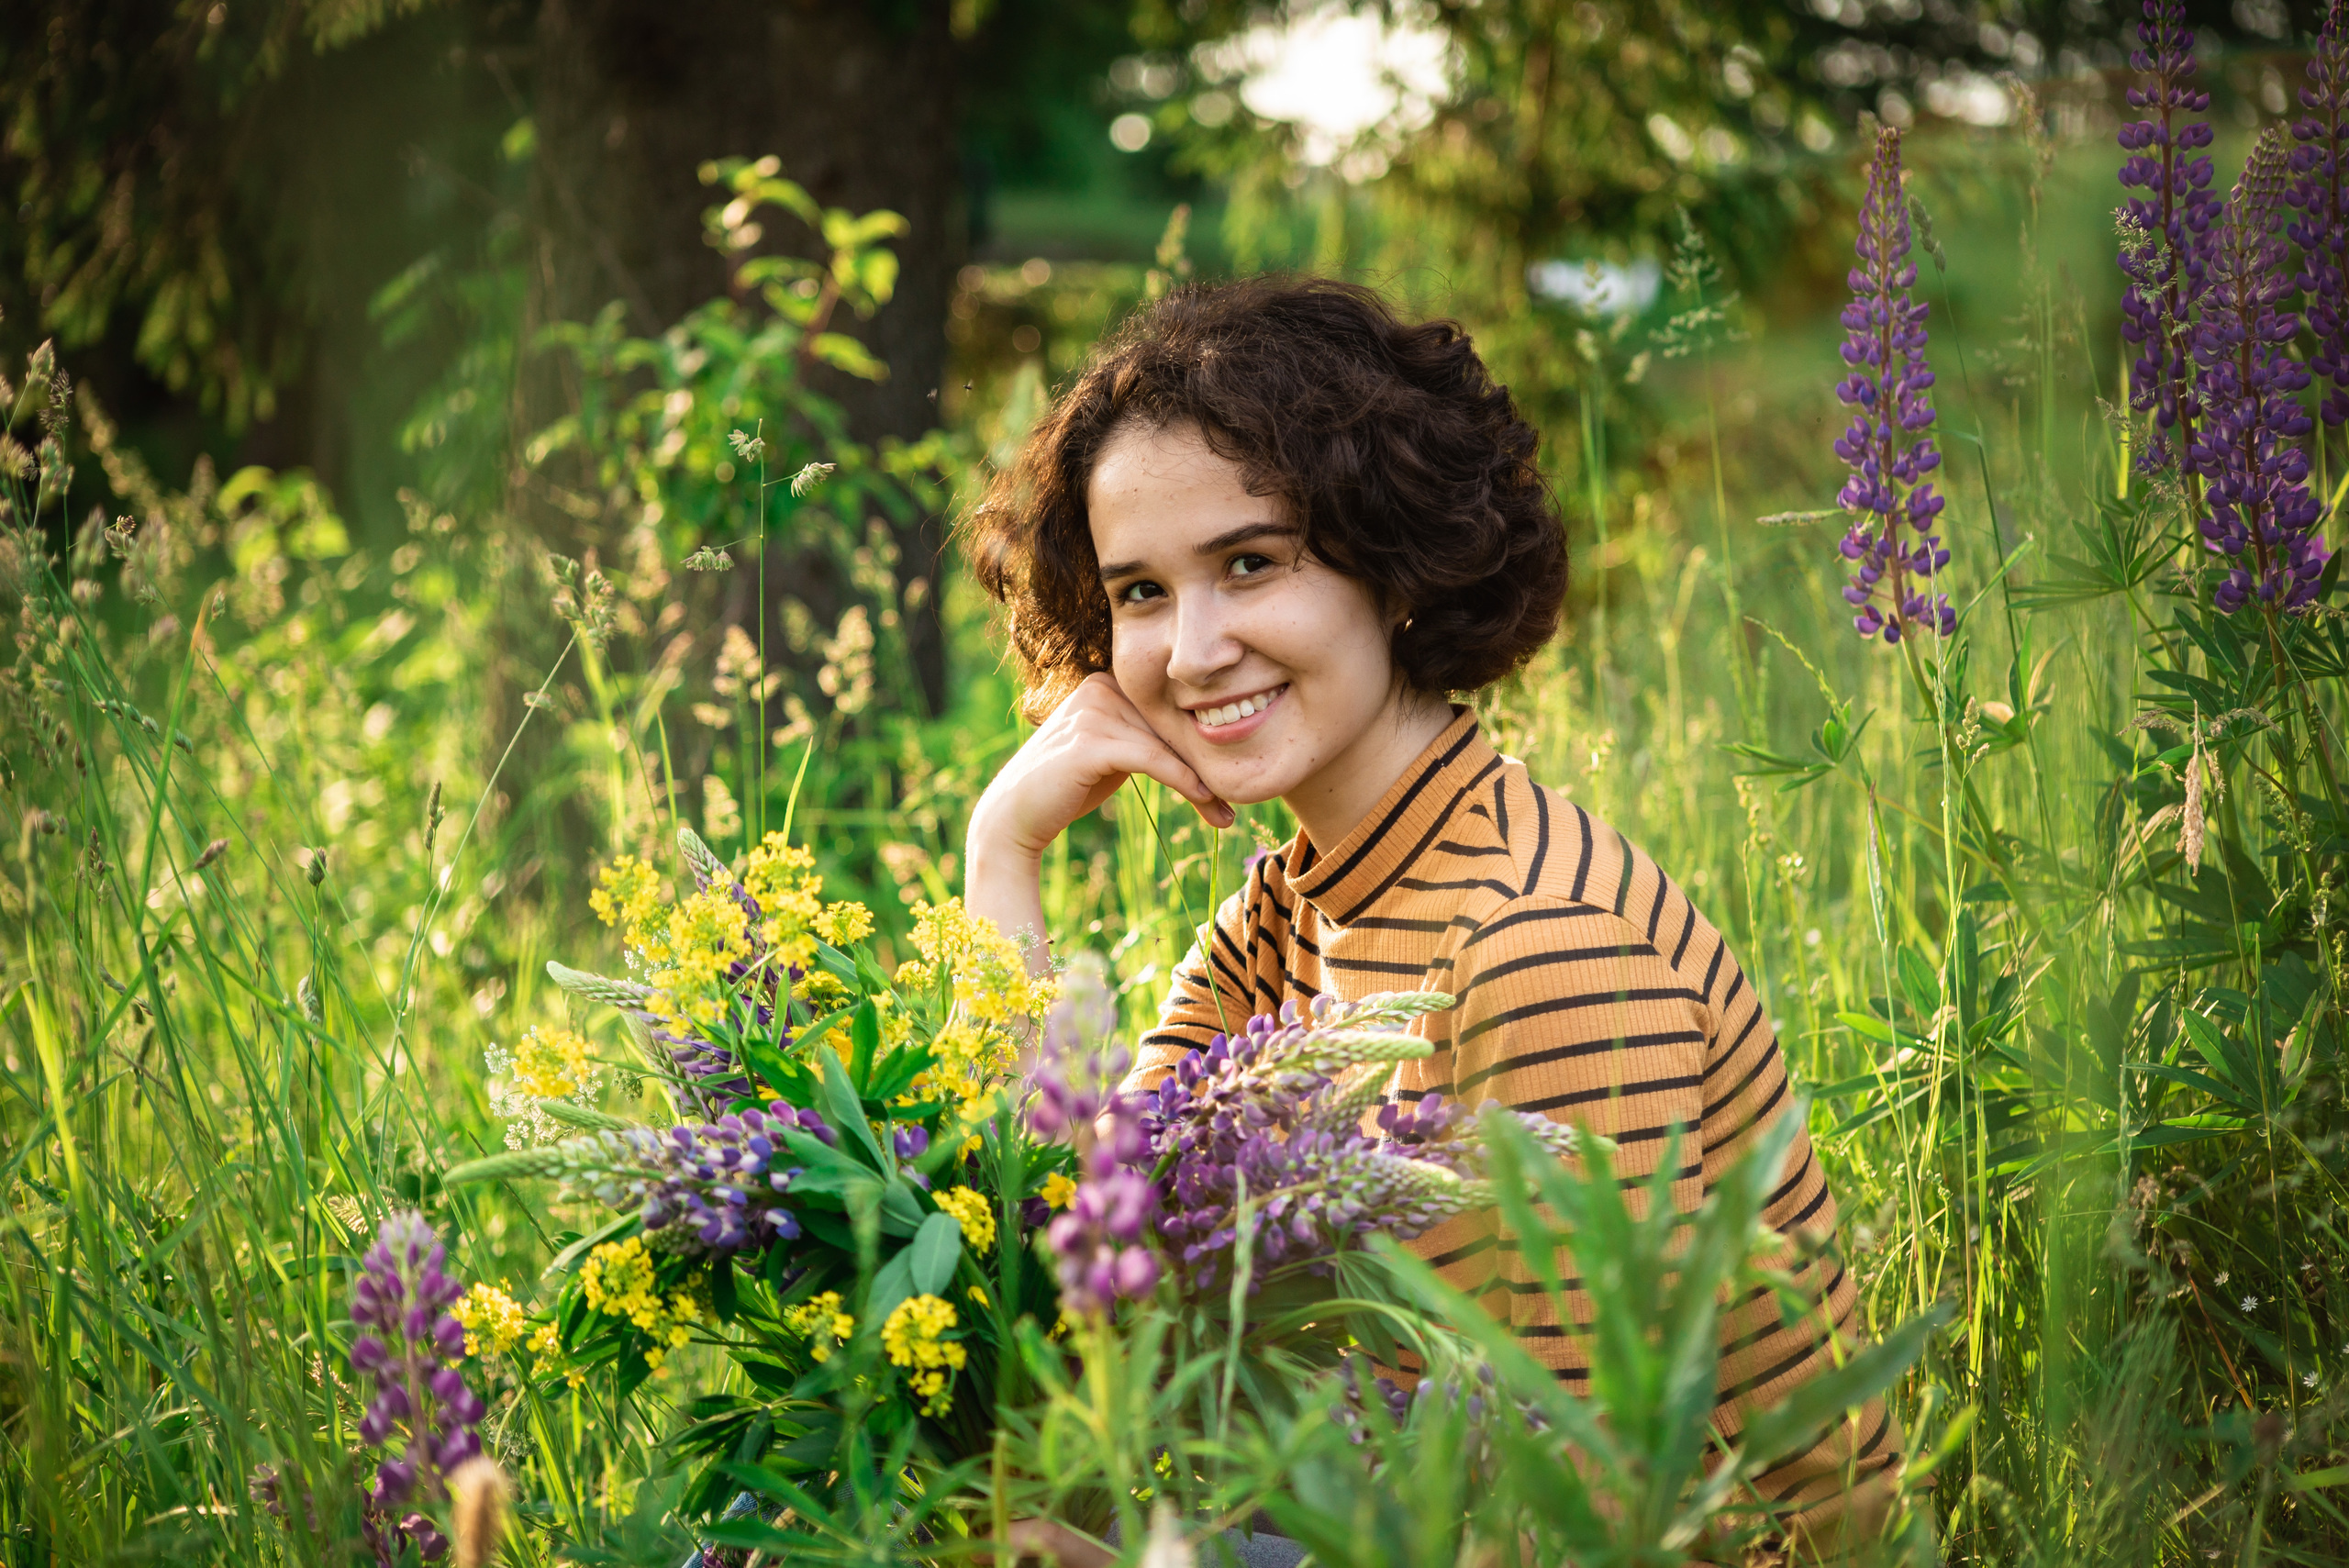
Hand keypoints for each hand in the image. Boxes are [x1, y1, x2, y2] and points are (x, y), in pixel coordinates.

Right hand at [969, 673, 1232, 867]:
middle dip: (1203, 765)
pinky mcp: (1090, 741)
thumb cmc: (1066, 788)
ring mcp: (1093, 711)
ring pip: (1166, 744)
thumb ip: (1143, 736)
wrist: (1014, 818)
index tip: (1229, 778)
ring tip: (1224, 812)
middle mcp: (1099, 687)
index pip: (1166, 709)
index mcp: (1106, 682)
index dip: (1198, 744)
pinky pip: (1152, 758)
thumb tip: (1199, 737)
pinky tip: (1204, 799)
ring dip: (1200, 781)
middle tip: (1233, 802)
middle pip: (1169, 725)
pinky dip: (1182, 779)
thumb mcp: (1112, 752)